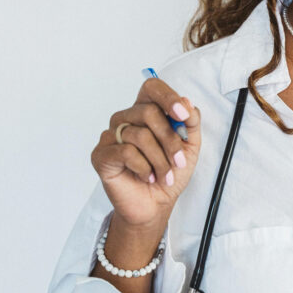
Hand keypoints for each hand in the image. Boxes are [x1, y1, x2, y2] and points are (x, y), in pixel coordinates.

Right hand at [90, 77, 201, 232]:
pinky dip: (144, 168)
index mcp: (146, 111)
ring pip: (139, 135)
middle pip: (149, 112)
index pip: (152, 88)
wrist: (156, 205)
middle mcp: (125, 118)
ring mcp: (110, 135)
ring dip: (160, 160)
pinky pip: (126, 152)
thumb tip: (186, 102)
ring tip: (164, 176)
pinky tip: (148, 177)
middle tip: (179, 163)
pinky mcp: (101, 154)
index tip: (182, 115)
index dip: (168, 97)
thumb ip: (191, 122)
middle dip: (170, 141)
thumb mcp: (190, 147)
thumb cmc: (170, 173)